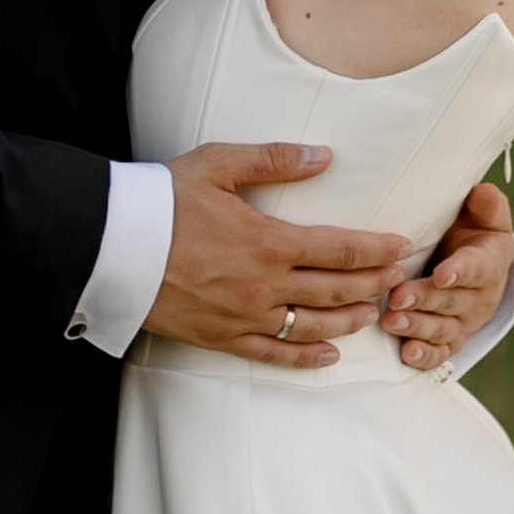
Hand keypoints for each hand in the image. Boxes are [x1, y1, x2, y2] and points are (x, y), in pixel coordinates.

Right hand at [149, 141, 409, 371]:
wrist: (111, 245)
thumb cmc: (163, 200)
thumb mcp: (218, 165)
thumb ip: (275, 159)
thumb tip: (324, 155)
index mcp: (269, 241)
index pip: (340, 248)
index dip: (376, 249)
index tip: (401, 246)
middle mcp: (264, 285)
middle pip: (335, 290)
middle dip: (372, 284)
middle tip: (397, 279)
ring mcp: (244, 316)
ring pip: (312, 326)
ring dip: (348, 320)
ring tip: (372, 313)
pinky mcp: (221, 337)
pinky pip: (271, 354)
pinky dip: (304, 358)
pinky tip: (328, 355)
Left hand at [384, 178, 513, 376]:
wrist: (475, 266)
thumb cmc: (473, 234)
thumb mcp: (484, 215)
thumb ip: (486, 205)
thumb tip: (483, 192)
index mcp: (488, 263)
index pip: (476, 267)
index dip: (460, 271)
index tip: (443, 273)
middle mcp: (479, 297)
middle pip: (452, 301)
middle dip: (425, 299)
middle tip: (399, 296)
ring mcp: (463, 322)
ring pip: (442, 328)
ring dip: (417, 326)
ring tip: (393, 321)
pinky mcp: (450, 340)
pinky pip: (440, 353)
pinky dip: (424, 356)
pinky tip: (407, 353)